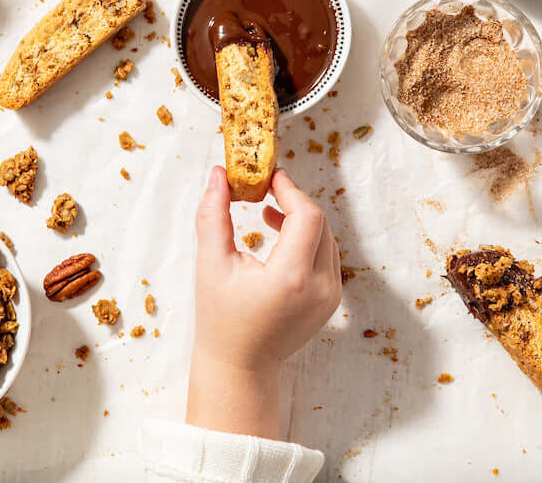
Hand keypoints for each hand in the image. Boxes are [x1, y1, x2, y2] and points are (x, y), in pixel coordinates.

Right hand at [185, 166, 341, 437]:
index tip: (268, 178)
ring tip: (266, 213)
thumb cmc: (221, 318)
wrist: (240, 366)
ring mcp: (330, 296)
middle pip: (319, 223)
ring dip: (300, 219)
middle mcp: (319, 287)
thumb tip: (218, 174)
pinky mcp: (331, 301)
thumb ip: (214, 215)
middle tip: (264, 190)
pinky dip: (307, 240)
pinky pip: (326, 256)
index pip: (307, 216)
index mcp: (291, 278)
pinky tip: (280, 238)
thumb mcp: (211, 264)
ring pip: (326, 238)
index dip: (289, 190)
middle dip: (293, 201)